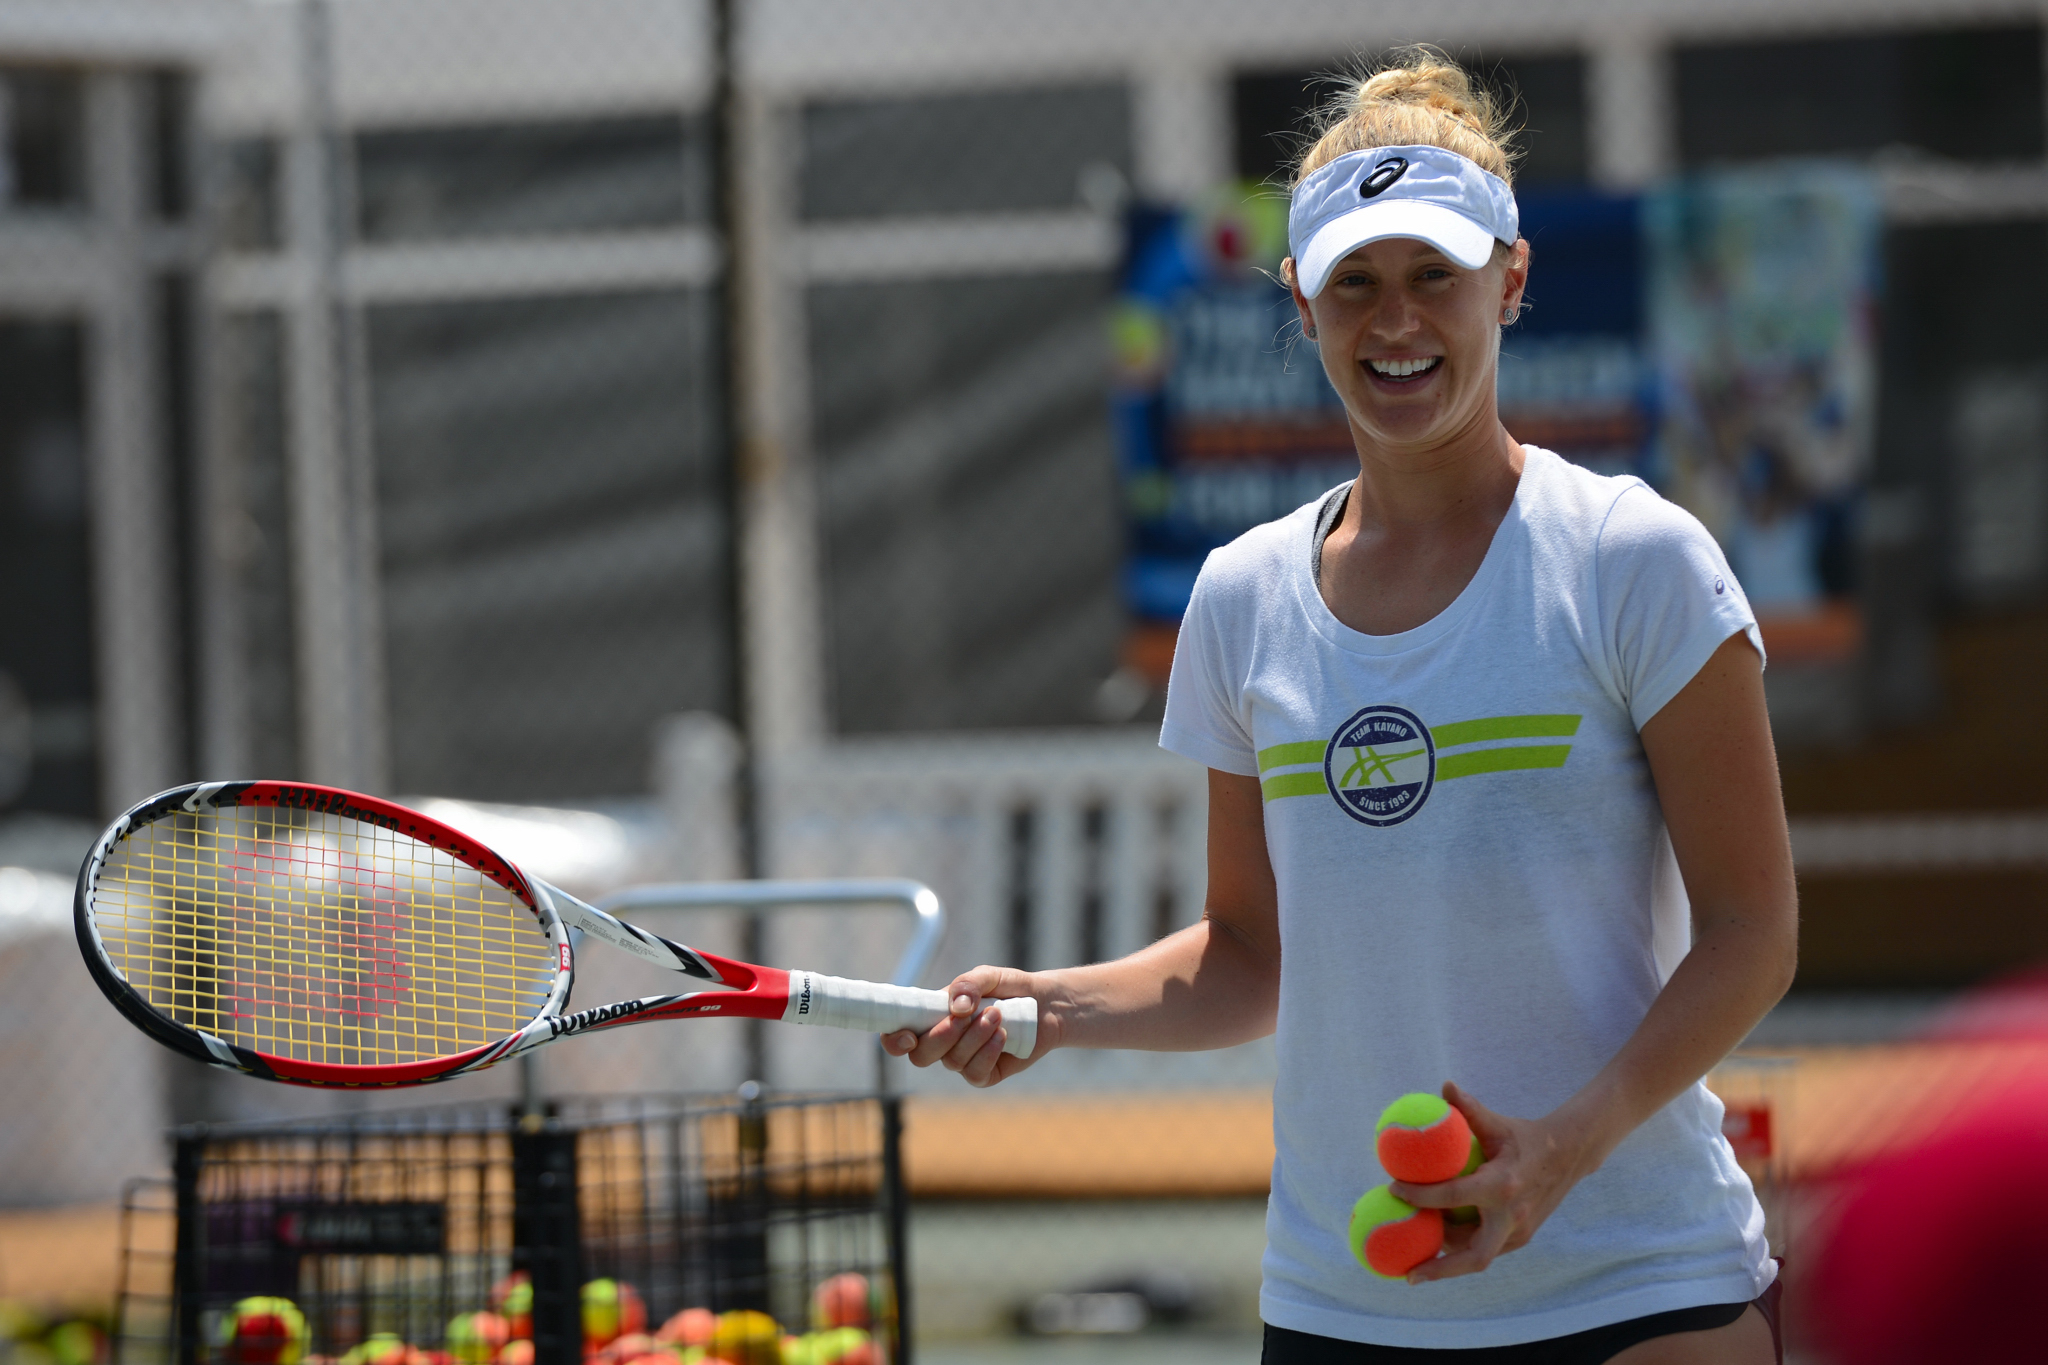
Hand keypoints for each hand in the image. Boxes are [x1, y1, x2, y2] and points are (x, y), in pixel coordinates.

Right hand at [879, 965, 1047, 1087]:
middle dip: (942, 1036)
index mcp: (931, 1017)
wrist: (1045, 1005)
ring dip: (974, 1037)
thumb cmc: (1009, 988)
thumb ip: (967, 984)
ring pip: (952, 1061)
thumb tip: (954, 1007)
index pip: (898, 1036)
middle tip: (968, 1015)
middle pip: (921, 1055)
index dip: (894, 1041)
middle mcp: (942, 1042)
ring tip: (997, 1015)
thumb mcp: (988, 976)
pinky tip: (1002, 1035)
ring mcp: (962, 1060)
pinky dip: (988, 1052)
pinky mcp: (985, 1074)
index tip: (907, 1035)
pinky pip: (975, 1073)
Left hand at [1390, 1081, 1601, 1283]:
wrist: (1569, 1156)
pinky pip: (1487, 1248)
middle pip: (1473, 1256)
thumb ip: (1470, 1109)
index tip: (1393, 1189)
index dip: (1420, 1195)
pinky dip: (1463, 1248)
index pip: (1452, 1196)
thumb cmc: (1526, 1137)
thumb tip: (1445, 1086)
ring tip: (1415, 1256)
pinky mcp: (1522, 1237)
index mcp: (1502, 1186)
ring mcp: (1519, 1232)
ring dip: (1448, 1257)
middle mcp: (1512, 1217)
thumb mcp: (1497, 1124)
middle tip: (1408, 1275)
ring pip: (1478, 1255)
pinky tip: (1439, 1243)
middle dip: (1441, 1269)